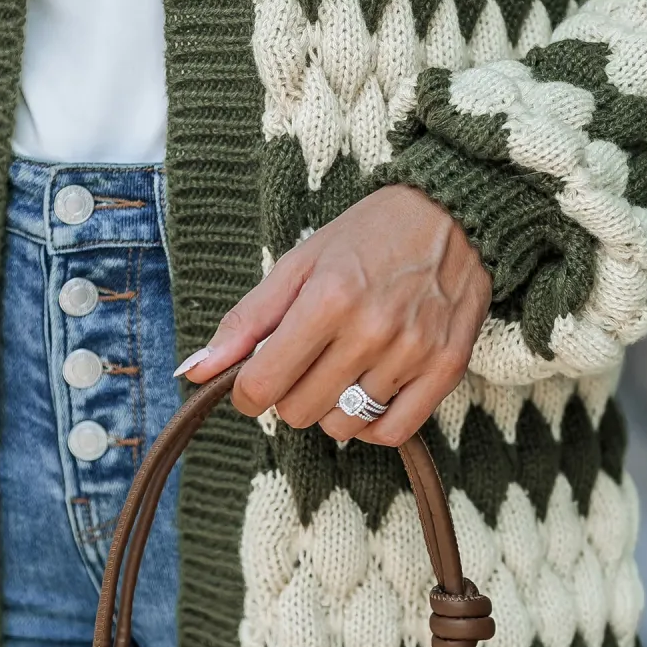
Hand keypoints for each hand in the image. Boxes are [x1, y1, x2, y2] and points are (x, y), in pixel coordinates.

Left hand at [176, 186, 491, 445]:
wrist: (452, 214)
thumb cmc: (369, 236)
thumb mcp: (299, 264)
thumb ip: (246, 320)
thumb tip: (194, 372)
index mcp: (327, 298)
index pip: (263, 385)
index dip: (248, 391)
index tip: (256, 379)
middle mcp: (371, 329)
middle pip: (300, 411)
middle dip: (290, 394)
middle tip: (306, 362)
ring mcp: (413, 352)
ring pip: (344, 426)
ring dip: (333, 407)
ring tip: (344, 369)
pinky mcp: (446, 368)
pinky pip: (392, 431)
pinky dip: (372, 425)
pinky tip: (369, 394)